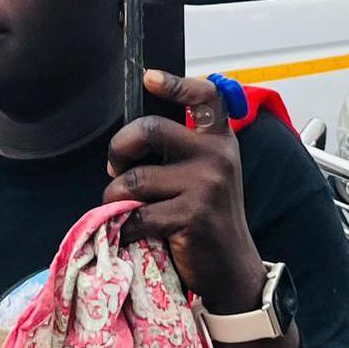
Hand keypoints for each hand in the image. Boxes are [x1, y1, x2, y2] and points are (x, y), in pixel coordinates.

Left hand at [104, 70, 264, 312]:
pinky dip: (124, 227)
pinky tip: (132, 233)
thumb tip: (128, 145)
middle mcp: (217, 156)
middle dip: (119, 149)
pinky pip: (137, 214)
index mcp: (220, 142)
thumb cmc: (209, 220)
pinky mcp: (193, 216)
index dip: (175, 83)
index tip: (150, 78)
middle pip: (149, 130)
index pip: (205, 97)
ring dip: (115, 197)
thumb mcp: (210, 176)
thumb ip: (183, 152)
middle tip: (116, 169)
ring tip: (124, 209)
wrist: (233, 270)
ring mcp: (207, 185)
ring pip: (133, 179)